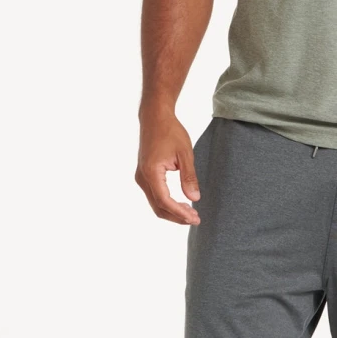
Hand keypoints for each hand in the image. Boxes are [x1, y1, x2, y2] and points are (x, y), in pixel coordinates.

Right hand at [135, 110, 200, 224]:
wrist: (155, 118)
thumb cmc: (171, 132)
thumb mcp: (185, 154)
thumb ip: (189, 177)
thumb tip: (194, 199)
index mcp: (151, 172)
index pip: (164, 201)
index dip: (180, 213)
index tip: (195, 218)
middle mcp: (142, 177)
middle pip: (158, 207)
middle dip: (176, 216)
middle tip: (196, 219)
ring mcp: (141, 177)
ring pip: (155, 203)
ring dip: (172, 211)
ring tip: (191, 213)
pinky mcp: (144, 175)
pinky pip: (154, 196)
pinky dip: (167, 203)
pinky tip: (181, 204)